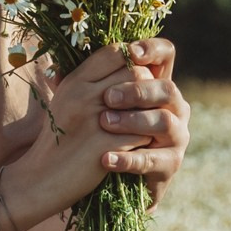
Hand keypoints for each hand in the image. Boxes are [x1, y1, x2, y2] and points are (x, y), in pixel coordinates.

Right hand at [2, 46, 136, 229]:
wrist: (39, 179)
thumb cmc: (56, 139)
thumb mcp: (64, 101)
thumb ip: (87, 81)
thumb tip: (119, 59)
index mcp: (74, 81)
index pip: (114, 52)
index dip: (132, 60)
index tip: (137, 75)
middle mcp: (83, 95)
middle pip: (135, 72)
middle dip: (146, 86)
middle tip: (145, 102)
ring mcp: (95, 119)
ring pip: (143, 101)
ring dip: (150, 112)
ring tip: (146, 122)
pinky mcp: (105, 145)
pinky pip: (142, 133)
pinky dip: (145, 139)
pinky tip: (139, 145)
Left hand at [94, 35, 189, 205]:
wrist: (113, 180)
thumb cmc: (104, 134)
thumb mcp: (96, 106)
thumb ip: (86, 84)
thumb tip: (54, 70)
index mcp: (156, 84)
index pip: (165, 54)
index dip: (153, 49)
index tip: (132, 53)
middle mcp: (173, 107)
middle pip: (167, 88)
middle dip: (138, 91)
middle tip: (107, 97)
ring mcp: (176, 136)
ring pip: (164, 122)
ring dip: (133, 121)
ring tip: (104, 124)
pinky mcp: (169, 164)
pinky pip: (153, 160)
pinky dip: (128, 159)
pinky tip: (106, 159)